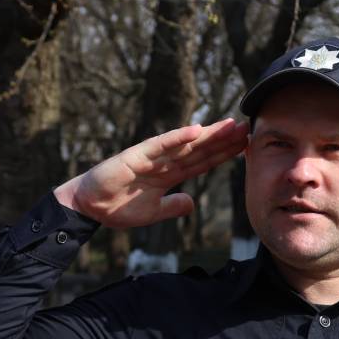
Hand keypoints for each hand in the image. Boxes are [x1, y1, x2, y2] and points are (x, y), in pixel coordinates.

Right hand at [52, 119, 248, 228]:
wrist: (90, 206)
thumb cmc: (117, 207)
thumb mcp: (152, 212)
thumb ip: (172, 206)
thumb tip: (191, 204)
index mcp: (169, 175)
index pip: (202, 162)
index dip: (223, 154)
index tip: (245, 146)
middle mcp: (164, 162)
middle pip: (200, 149)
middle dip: (223, 140)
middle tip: (248, 127)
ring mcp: (152, 156)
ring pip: (186, 144)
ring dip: (208, 135)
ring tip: (231, 125)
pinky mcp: (137, 155)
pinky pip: (161, 144)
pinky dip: (178, 137)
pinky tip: (197, 130)